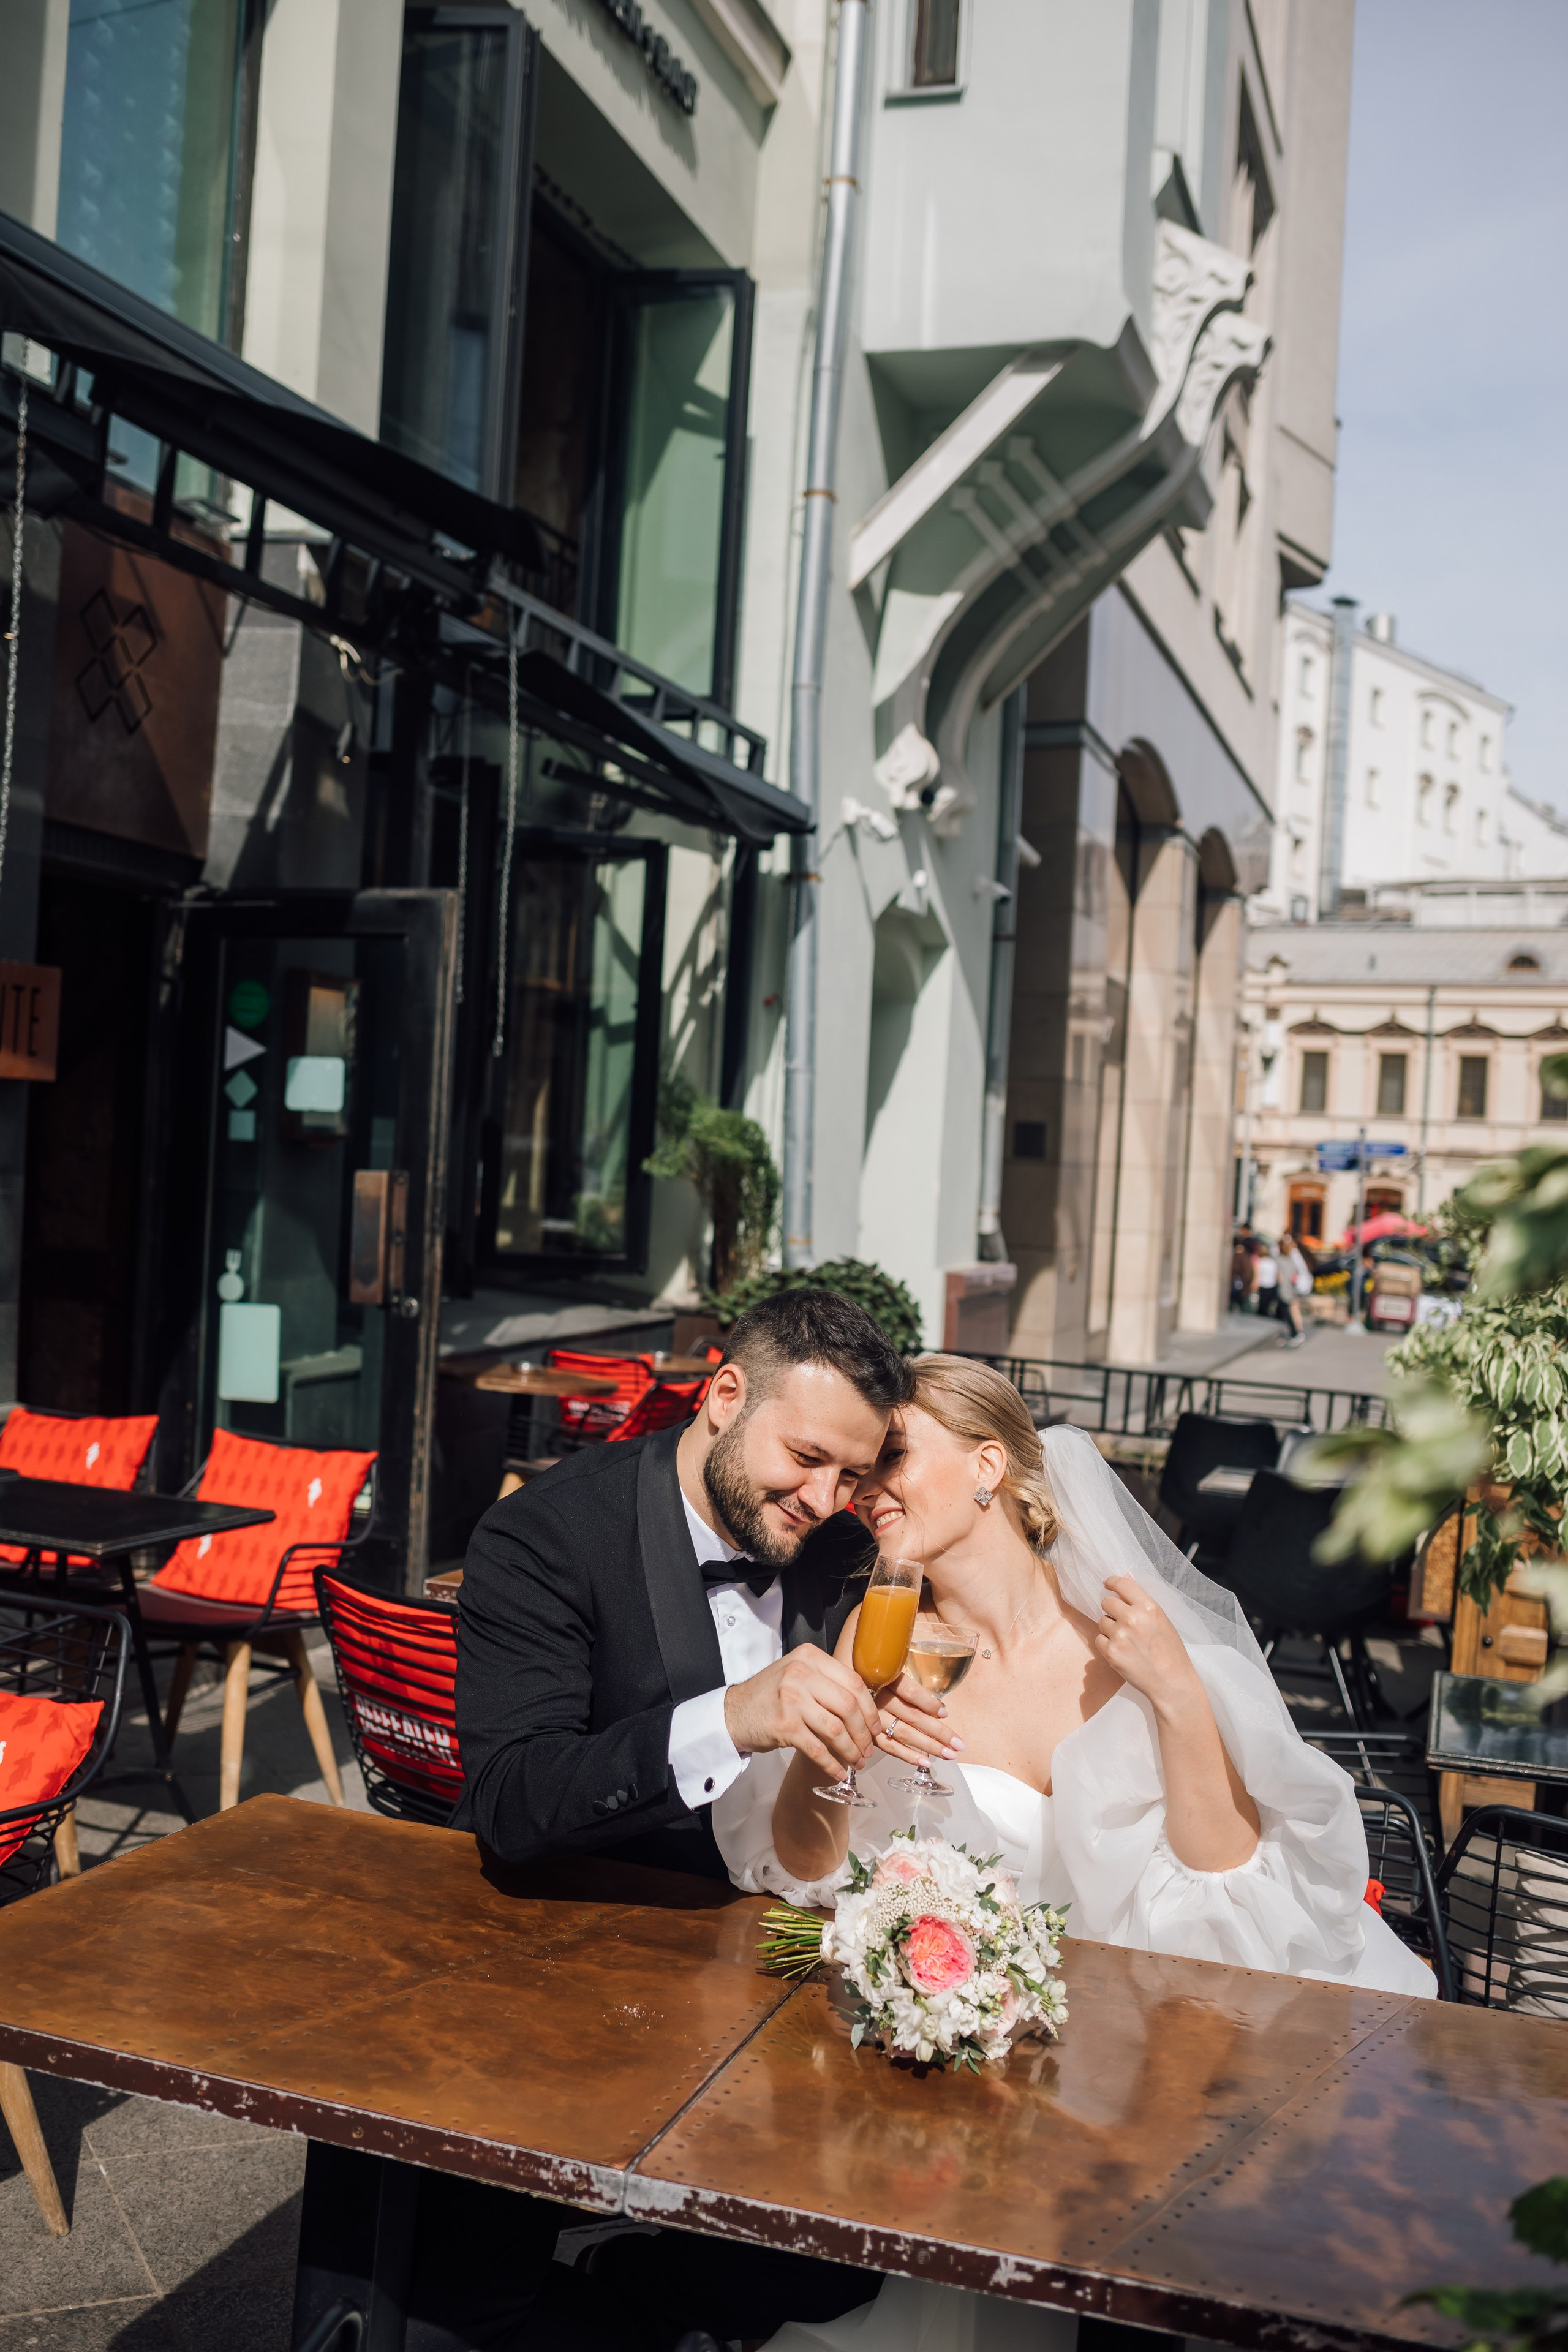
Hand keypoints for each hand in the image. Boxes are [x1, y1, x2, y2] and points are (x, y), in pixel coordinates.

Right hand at [725, 1650, 885, 1780]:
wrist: (733, 1712)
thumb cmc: (770, 1695)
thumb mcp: (798, 1674)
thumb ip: (827, 1682)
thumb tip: (866, 1710)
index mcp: (809, 1657)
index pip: (854, 1682)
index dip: (870, 1708)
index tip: (876, 1726)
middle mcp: (801, 1674)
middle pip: (848, 1706)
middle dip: (863, 1733)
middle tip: (868, 1749)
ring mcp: (791, 1699)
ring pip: (836, 1729)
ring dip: (851, 1750)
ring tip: (857, 1761)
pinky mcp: (784, 1725)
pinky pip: (817, 1749)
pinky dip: (832, 1764)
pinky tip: (839, 1772)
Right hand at [869, 1669, 961, 1769]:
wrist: (845, 1691)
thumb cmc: (874, 1682)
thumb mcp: (890, 1676)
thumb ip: (913, 1691)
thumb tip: (940, 1711)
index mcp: (885, 1679)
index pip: (910, 1691)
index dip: (929, 1703)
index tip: (945, 1714)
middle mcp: (878, 1699)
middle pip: (913, 1716)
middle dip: (939, 1732)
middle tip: (958, 1743)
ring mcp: (872, 1718)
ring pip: (904, 1733)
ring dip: (929, 1746)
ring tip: (949, 1754)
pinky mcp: (868, 1734)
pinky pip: (890, 1747)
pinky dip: (908, 1755)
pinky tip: (925, 1761)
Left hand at [1093, 1575, 1201, 1717]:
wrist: (1172, 1682)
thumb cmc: (1171, 1652)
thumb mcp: (1162, 1620)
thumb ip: (1142, 1602)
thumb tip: (1126, 1578)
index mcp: (1149, 1607)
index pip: (1122, 1584)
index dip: (1112, 1582)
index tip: (1107, 1584)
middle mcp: (1132, 1618)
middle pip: (1107, 1602)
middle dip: (1112, 1609)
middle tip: (1122, 1621)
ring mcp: (1120, 1635)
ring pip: (1102, 1621)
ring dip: (1110, 1628)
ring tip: (1127, 1640)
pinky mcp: (1111, 1652)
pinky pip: (1099, 1639)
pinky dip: (1107, 1644)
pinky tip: (1122, 1651)